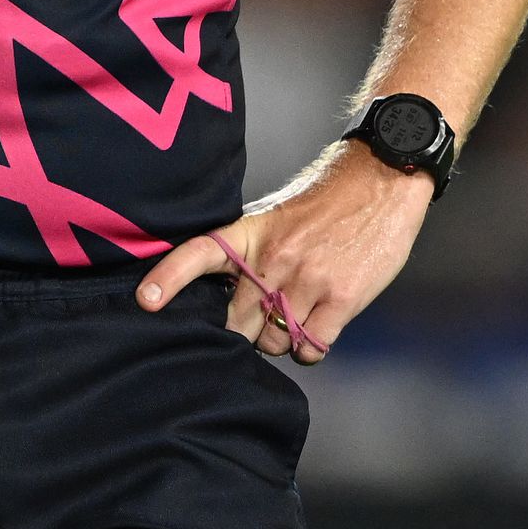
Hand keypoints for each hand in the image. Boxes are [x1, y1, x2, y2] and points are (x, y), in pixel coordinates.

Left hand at [133, 141, 432, 363]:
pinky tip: (319, 328)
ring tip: (299, 315)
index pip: (198, 254)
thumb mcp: (275, 217)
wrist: (381, 180)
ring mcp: (306, 280)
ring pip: (274, 342)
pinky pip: (310, 348)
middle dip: (245, 330)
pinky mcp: (340, 298)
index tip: (146, 302)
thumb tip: (230, 301)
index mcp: (251, 234)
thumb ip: (250, 256)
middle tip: (262, 319)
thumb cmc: (327, 202)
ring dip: (283, 339)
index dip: (167, 279)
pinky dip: (311, 348)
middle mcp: (273, 258)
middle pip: (237, 324)